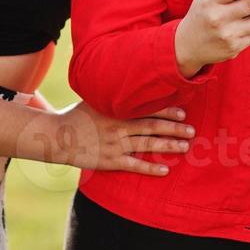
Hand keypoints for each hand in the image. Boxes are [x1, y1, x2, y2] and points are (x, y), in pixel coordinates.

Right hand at [52, 102, 194, 175]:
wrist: (57, 137)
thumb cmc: (78, 116)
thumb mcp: (95, 98)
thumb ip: (113, 93)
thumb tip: (132, 79)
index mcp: (116, 109)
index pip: (146, 108)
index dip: (167, 110)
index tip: (184, 112)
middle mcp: (118, 126)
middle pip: (152, 126)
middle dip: (174, 128)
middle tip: (192, 130)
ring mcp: (114, 144)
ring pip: (147, 145)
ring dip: (168, 146)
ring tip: (185, 146)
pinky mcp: (110, 161)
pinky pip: (134, 165)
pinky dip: (150, 168)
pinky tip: (165, 170)